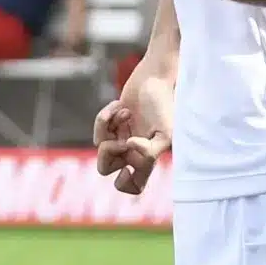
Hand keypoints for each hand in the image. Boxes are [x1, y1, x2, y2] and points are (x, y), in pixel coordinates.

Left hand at [92, 59, 171, 192]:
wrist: (155, 77)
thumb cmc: (164, 104)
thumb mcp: (166, 132)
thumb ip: (150, 151)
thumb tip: (128, 149)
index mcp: (147, 158)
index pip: (134, 186)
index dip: (125, 185)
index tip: (126, 170)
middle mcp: (132, 151)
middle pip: (105, 168)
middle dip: (109, 153)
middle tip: (123, 138)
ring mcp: (120, 136)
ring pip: (100, 147)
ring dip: (110, 128)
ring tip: (126, 113)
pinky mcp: (111, 121)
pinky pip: (99, 126)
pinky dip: (107, 115)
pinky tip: (121, 106)